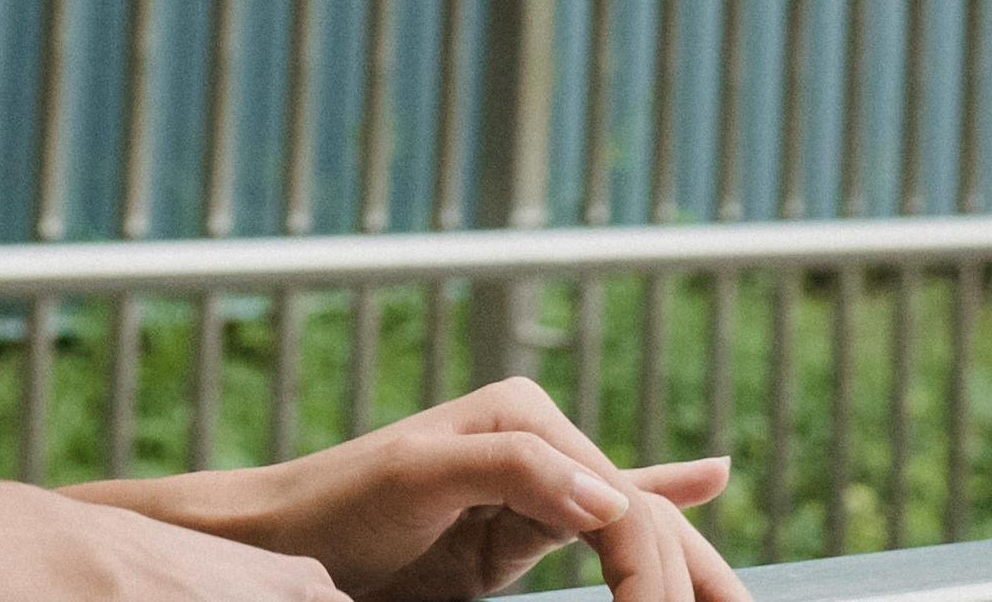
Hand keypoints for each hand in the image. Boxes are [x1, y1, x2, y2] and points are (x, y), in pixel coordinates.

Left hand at [185, 377, 748, 601]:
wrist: (280, 538)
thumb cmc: (337, 503)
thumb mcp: (421, 477)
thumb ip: (514, 471)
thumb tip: (608, 496)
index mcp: (526, 417)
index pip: (623, 505)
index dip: (654, 571)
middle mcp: (540, 439)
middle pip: (643, 516)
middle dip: (691, 574)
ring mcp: (534, 482)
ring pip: (636, 529)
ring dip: (689, 568)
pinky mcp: (520, 524)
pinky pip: (607, 521)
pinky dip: (661, 502)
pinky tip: (712, 477)